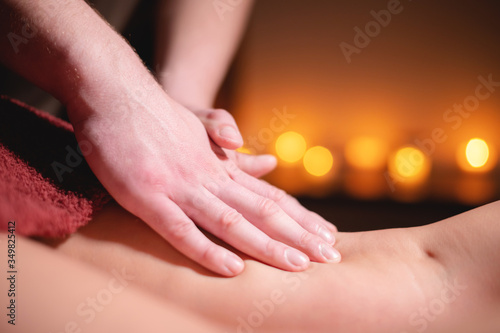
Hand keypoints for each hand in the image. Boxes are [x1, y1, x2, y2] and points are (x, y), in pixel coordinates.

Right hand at [70, 89, 338, 276]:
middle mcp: (211, 178)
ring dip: (267, 246)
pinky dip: (208, 250)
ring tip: (300, 265)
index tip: (328, 235)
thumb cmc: (160, 116)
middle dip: (298, 236)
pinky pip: (181, 231)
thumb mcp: (203, 129)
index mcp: (224, 167)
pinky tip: (233, 269)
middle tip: (331, 256)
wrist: (120, 96)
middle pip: (264, 211)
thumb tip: (268, 162)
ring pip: (233, 222)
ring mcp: (182, 187)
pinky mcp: (148, 198)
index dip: (300, 217)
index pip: (271, 196)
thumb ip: (235, 152)